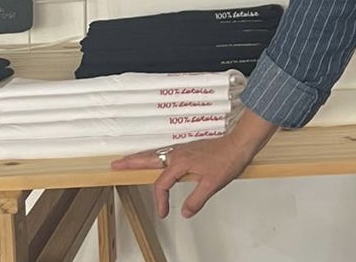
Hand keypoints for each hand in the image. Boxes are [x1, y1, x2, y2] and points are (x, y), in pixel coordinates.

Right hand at [111, 132, 259, 218]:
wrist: (240, 143)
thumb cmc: (228, 159)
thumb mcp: (212, 184)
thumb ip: (196, 200)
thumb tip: (184, 211)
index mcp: (180, 162)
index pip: (161, 184)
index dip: (159, 201)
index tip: (162, 213)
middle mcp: (178, 153)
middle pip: (148, 158)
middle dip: (130, 162)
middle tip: (115, 165)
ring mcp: (183, 149)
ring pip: (156, 154)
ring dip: (140, 158)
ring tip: (127, 162)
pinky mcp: (189, 148)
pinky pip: (165, 153)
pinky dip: (154, 156)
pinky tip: (155, 160)